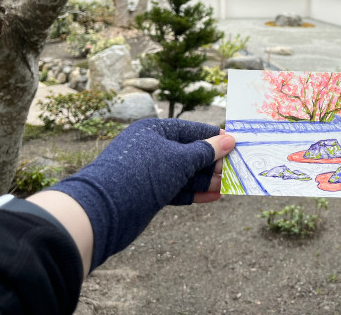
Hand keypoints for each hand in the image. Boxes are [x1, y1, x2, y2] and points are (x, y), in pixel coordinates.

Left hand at [50, 118, 233, 270]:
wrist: (103, 211)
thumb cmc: (143, 174)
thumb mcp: (179, 159)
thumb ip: (206, 151)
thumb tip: (229, 140)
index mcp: (155, 130)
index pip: (192, 130)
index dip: (215, 138)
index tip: (237, 145)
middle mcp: (151, 148)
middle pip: (189, 152)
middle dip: (212, 162)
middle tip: (235, 170)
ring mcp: (149, 171)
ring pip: (184, 173)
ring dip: (206, 179)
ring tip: (228, 186)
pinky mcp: (149, 193)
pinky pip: (176, 189)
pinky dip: (194, 192)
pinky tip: (213, 197)